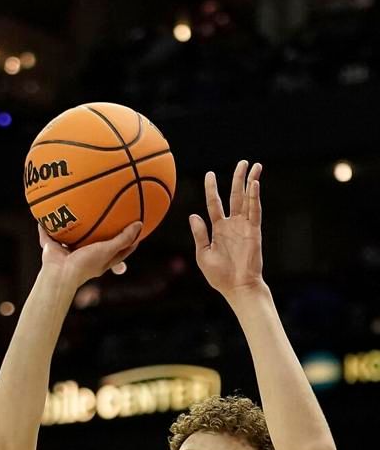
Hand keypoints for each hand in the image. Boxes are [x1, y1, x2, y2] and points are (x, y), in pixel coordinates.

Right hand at [38, 221, 141, 290]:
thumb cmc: (85, 264)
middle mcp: (84, 257)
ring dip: (72, 229)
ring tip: (74, 213)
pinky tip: (44, 215)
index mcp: (99, 261)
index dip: (129, 242)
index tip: (136, 231)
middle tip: (108, 219)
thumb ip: (123, 238)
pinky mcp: (52, 250)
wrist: (60, 274)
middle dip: (100, 234)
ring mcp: (67, 253)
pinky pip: (47, 236)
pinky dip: (44, 228)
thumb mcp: (108, 250)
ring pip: (71, 239)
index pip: (119, 252)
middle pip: (95, 245)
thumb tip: (139, 224)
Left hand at [189, 160, 263, 296]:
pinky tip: (255, 184)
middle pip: (234, 196)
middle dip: (238, 179)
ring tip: (254, 166)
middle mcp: (232, 224)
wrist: (236, 287)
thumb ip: (199, 234)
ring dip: (250, 183)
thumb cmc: (219, 275)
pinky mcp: (254, 232)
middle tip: (243, 162)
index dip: (212, 189)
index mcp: (218, 229)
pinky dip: (254, 198)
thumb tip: (193, 215)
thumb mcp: (203, 254)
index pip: (214, 203)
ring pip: (247, 199)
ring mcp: (244, 227)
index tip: (210, 174)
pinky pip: (254, 211)